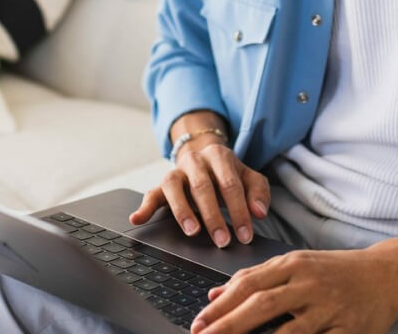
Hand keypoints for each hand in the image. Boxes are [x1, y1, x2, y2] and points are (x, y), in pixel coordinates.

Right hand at [128, 138, 269, 247]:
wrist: (205, 157)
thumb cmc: (229, 175)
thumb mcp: (249, 178)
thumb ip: (259, 192)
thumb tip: (259, 212)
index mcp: (219, 156)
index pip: (230, 185)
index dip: (239, 211)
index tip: (245, 235)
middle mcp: (195, 160)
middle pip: (202, 187)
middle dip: (213, 216)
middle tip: (223, 240)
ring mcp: (176, 172)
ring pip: (174, 187)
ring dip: (183, 211)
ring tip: (192, 232)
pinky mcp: (161, 185)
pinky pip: (150, 194)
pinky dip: (144, 207)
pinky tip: (138, 219)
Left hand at [190, 247, 397, 333]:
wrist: (388, 274)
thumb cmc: (337, 270)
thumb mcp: (297, 264)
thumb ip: (256, 277)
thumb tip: (215, 295)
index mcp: (293, 265)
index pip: (248, 284)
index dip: (220, 306)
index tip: (198, 323)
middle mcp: (310, 284)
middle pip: (262, 306)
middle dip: (228, 326)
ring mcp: (330, 309)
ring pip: (289, 332)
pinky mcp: (349, 331)